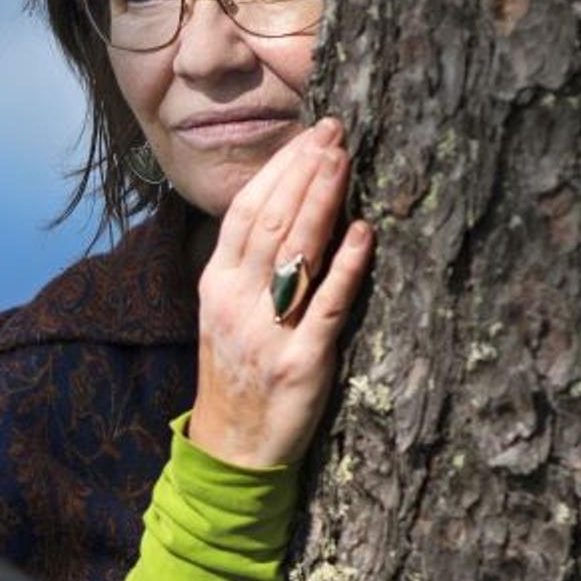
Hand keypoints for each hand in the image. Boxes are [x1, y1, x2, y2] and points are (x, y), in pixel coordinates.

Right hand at [188, 115, 375, 468]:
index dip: (279, 169)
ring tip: (345, 160)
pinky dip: (346, 265)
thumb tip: (288, 206)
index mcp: (216, 284)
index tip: (310, 135)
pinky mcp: (301, 362)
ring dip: (322, 200)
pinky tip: (363, 232)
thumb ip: (248, 265)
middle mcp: (236, 301)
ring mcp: (267, 331)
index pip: (246, 211)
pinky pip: (326, 306)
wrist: (232, 448)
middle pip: (271, 221)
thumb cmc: (237, 373)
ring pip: (294, 252)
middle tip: (336, 133)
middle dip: (305, 171)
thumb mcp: (225, 313)